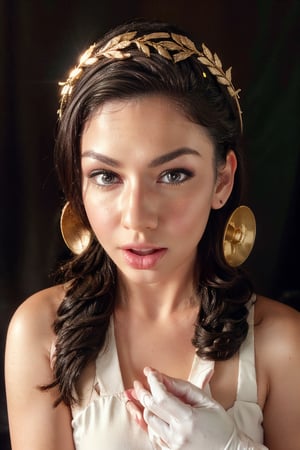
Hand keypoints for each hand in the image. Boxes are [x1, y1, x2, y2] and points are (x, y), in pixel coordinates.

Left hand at [132, 367, 267, 449]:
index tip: (149, 372)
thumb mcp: (205, 400)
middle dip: (142, 393)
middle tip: (138, 383)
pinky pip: (154, 436)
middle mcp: (178, 435)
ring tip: (147, 397)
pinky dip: (152, 423)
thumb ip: (182, 387)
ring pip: (149, 423)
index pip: (162, 397)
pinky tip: (153, 414)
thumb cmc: (221, 424)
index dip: (153, 382)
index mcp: (188, 419)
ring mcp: (173, 447)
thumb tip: (162, 378)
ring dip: (147, 408)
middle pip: (150, 409)